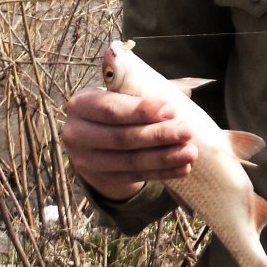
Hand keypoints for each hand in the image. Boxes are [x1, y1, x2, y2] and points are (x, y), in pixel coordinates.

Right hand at [60, 86, 197, 201]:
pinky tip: (183, 167)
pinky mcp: (101, 180)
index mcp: (81, 105)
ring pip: (130, 161)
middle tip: (186, 131)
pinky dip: (162, 172)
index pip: (111, 110)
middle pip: (121, 138)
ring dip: (164, 157)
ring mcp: (86, 161)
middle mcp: (76, 134)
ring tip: (190, 151)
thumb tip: (185, 88)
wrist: (95, 140)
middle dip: (158, 135)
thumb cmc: (116, 107)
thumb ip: (142, 85)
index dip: (141, 111)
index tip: (171, 109)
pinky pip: (135, 177)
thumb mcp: (119, 92)